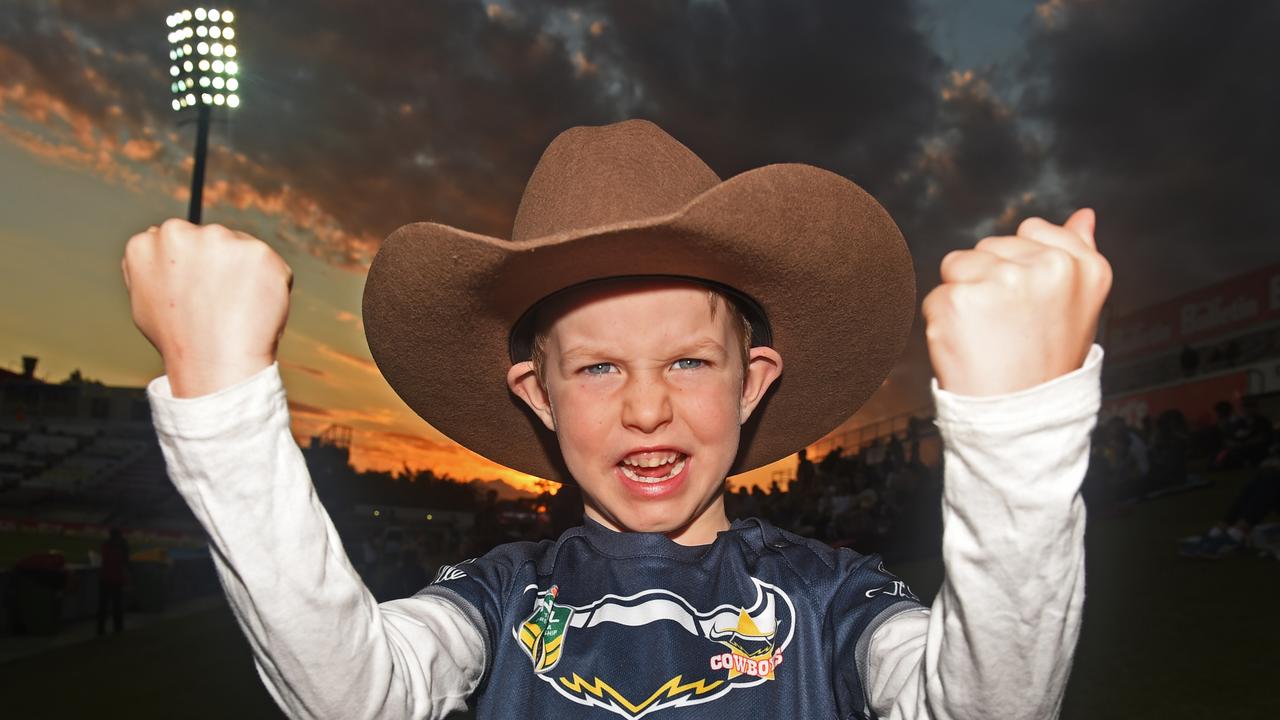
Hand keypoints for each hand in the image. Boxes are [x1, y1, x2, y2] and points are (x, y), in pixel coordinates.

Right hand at [122, 219, 292, 397]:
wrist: (215, 364)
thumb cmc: (180, 340)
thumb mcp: (144, 301)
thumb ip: (153, 266)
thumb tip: (156, 241)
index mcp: (146, 244)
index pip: (177, 241)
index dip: (192, 269)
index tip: (196, 293)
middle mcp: (178, 233)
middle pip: (211, 239)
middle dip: (219, 264)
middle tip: (219, 303)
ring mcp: (219, 239)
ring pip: (241, 249)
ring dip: (245, 272)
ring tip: (235, 308)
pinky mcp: (256, 251)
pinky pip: (270, 265)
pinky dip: (270, 284)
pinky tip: (255, 307)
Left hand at [922, 208, 1112, 396]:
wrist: (1018, 419)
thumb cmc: (1044, 363)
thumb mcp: (1078, 307)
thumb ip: (1078, 253)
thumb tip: (1084, 213)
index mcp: (1084, 266)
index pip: (1032, 230)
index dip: (1022, 269)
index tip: (1032, 307)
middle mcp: (1048, 268)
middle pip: (990, 246)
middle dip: (990, 281)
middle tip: (1009, 329)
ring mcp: (1002, 281)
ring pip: (958, 264)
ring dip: (963, 297)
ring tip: (989, 336)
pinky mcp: (959, 299)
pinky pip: (936, 294)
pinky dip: (942, 320)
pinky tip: (968, 346)